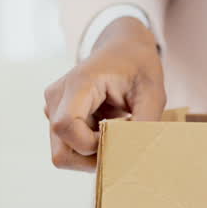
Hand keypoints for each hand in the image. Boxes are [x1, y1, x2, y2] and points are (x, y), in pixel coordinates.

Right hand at [43, 17, 165, 170]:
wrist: (124, 48)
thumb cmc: (138, 67)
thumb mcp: (153, 93)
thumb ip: (145, 124)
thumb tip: (137, 155)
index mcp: (78, 84)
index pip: (66, 127)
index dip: (91, 145)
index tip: (119, 136)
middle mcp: (57, 97)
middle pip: (61, 152)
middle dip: (92, 158)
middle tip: (120, 144)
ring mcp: (53, 109)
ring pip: (64, 154)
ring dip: (92, 155)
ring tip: (115, 135)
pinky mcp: (57, 118)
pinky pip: (69, 148)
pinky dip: (90, 149)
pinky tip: (107, 131)